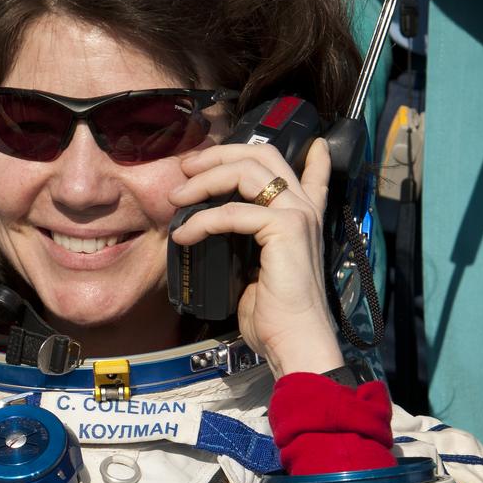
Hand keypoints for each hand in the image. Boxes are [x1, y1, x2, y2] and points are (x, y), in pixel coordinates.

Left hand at [167, 139, 343, 376]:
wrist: (293, 339)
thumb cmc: (273, 316)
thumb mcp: (255, 272)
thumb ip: (243, 244)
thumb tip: (210, 234)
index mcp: (302, 217)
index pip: (305, 170)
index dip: (291, 150)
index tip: (268, 143)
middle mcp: (304, 208)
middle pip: (261, 155)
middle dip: (218, 155)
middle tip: (186, 168)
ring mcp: (298, 215)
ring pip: (246, 172)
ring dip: (204, 180)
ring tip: (176, 198)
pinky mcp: (287, 229)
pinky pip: (234, 212)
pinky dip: (203, 220)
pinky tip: (183, 235)